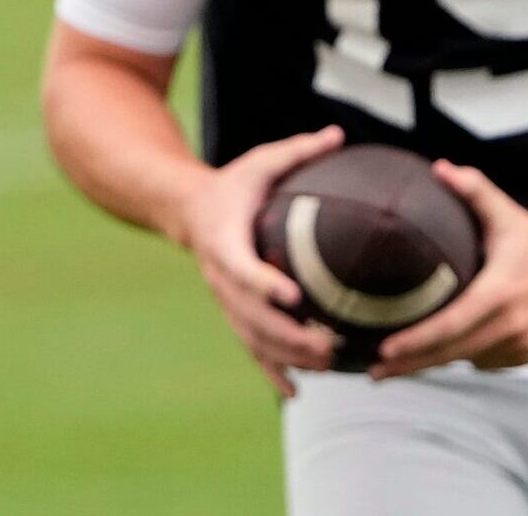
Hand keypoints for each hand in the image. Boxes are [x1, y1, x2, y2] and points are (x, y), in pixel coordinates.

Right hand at [173, 126, 344, 397]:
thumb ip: (298, 150)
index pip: (240, 266)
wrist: (189, 210)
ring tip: (328, 366)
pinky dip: (271, 371)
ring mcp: (224, 298)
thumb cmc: (236, 184)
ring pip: (251, 337)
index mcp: (224, 238)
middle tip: (328, 345)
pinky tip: (296, 393)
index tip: (294, 296)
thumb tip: (338, 135)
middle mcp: (219, 275)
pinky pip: (250, 347)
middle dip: (287, 335)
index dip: (263, 283)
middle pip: (249, 314)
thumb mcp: (261, 161)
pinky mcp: (231, 312)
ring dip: (286, 357)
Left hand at [369, 161, 527, 378]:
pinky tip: (440, 352)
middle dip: (410, 365)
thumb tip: (439, 168)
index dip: (417, 341)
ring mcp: (523, 345)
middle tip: (374, 372)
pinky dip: (464, 356)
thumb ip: (473, 188)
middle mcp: (513, 325)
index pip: (451, 326)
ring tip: (397, 365)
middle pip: (452, 353)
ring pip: (467, 360)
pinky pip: (485, 362)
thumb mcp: (503, 211)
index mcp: (500, 294)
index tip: (384, 350)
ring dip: (434, 363)